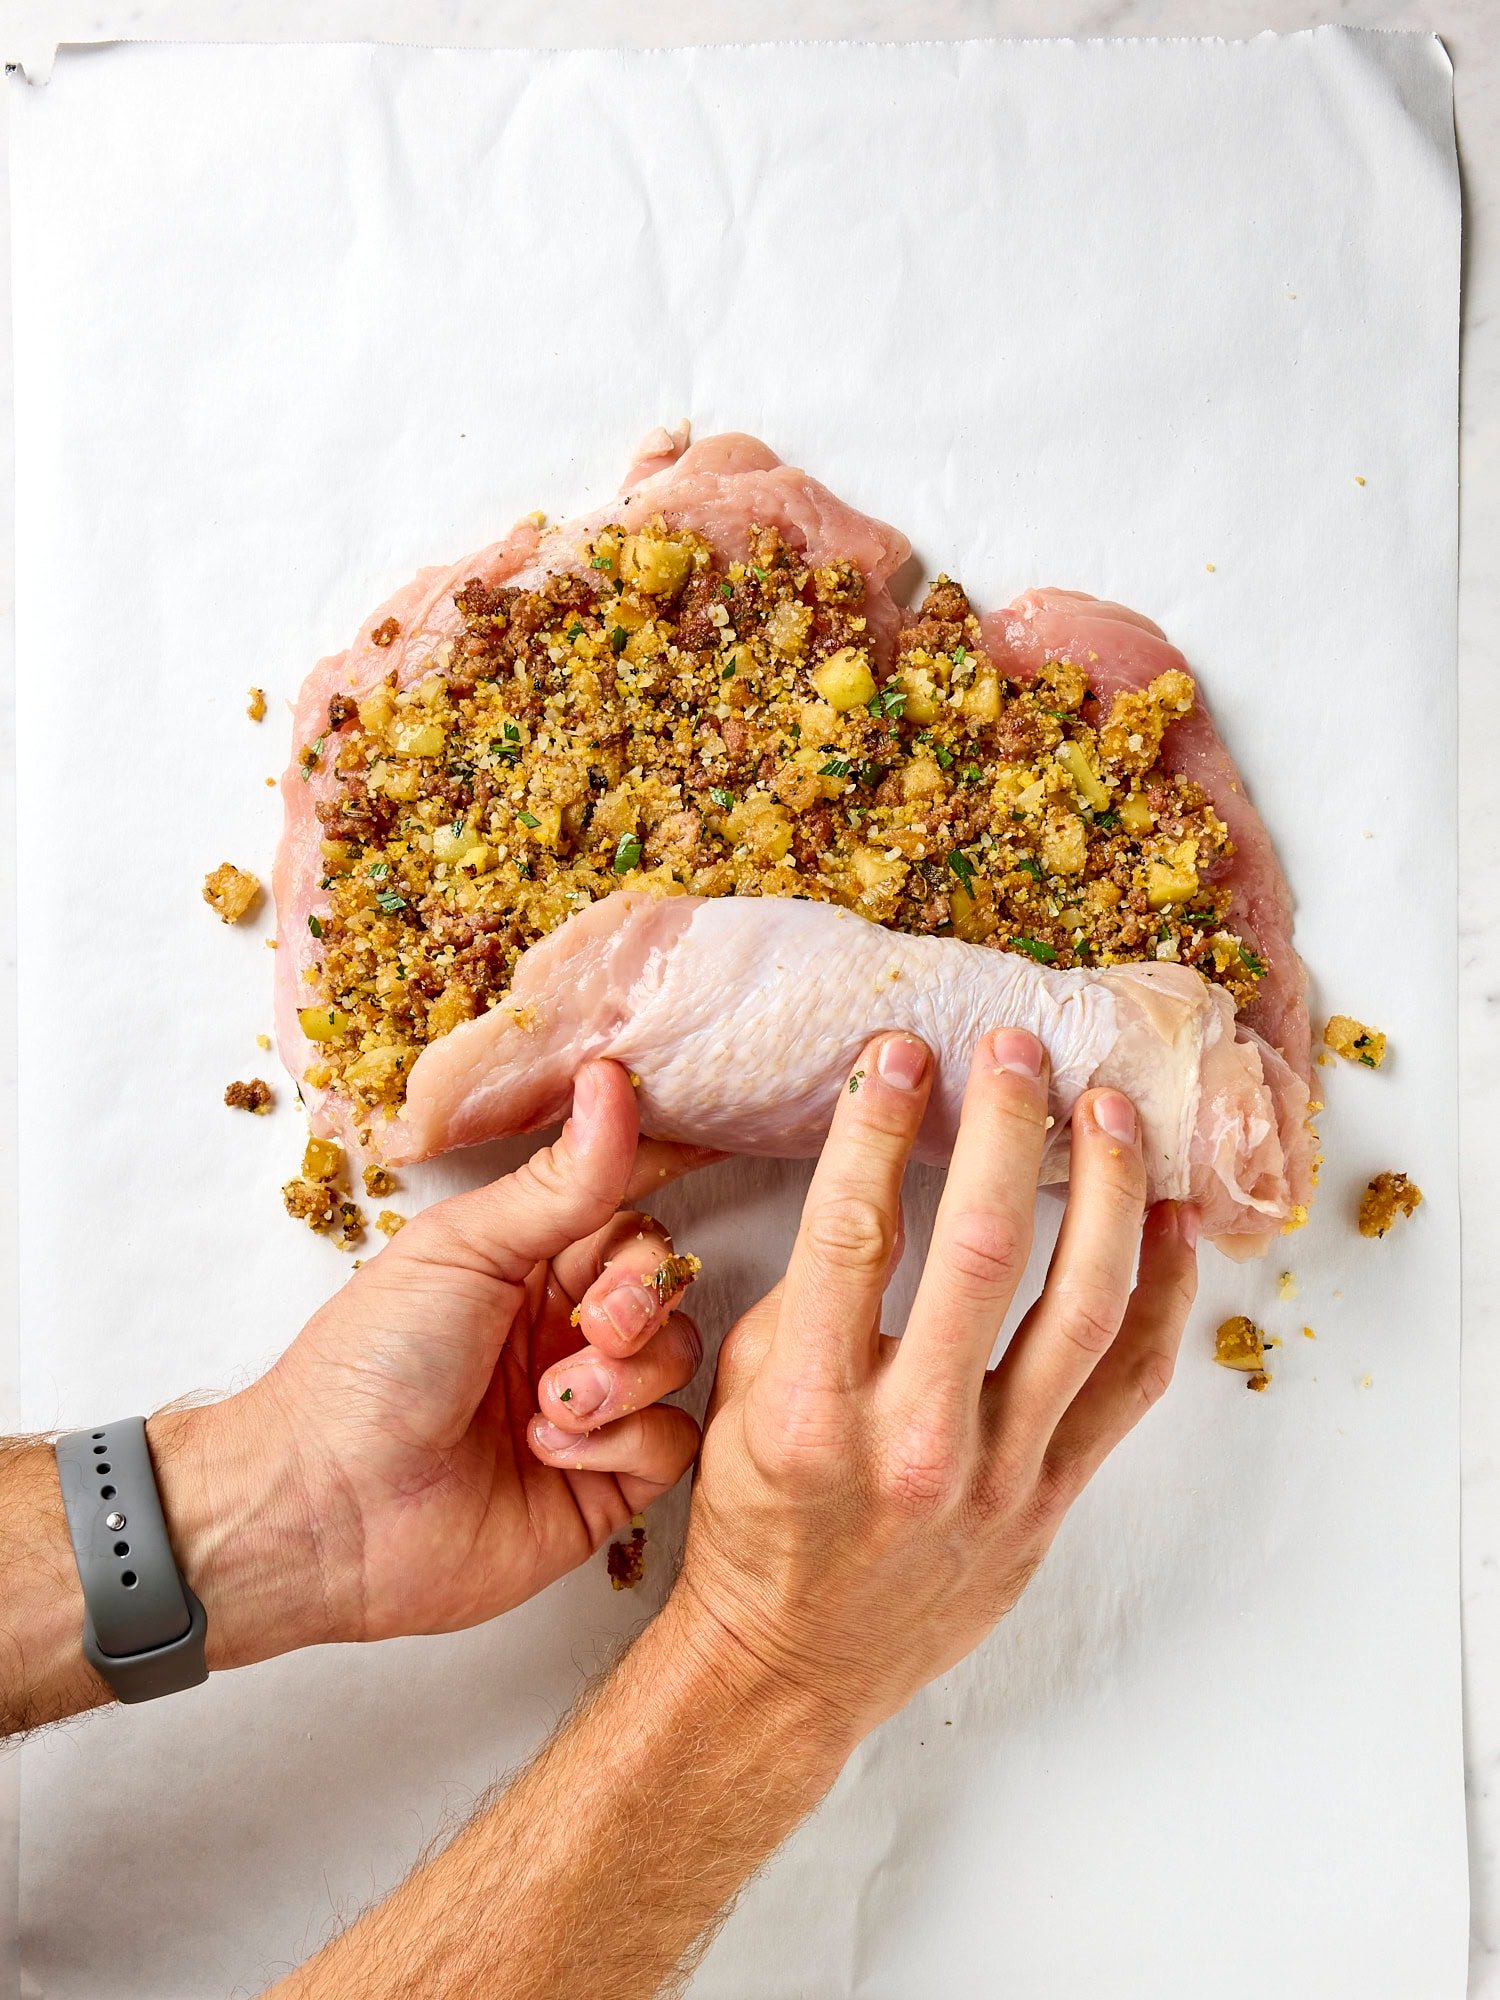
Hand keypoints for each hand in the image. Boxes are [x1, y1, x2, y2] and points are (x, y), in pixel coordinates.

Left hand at [150, 1062, 716, 1667]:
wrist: (332, 1512)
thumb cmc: (371, 1368)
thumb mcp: (463, 1250)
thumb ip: (558, 1182)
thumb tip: (608, 1081)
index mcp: (526, 1260)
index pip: (621, 1206)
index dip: (653, 1193)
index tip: (700, 1158)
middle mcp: (562, 1326)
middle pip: (662, 1279)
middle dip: (643, 1295)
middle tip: (596, 1325)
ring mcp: (588, 1404)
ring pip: (677, 1356)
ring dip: (626, 1375)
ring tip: (554, 1406)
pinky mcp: (605, 1482)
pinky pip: (672, 1440)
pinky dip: (624, 1442)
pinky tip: (553, 1452)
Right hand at [671, 1027, 1197, 1743]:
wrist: (796, 1661)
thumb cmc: (760, 1520)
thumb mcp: (748, 1396)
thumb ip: (809, 1295)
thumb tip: (878, 1180)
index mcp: (815, 1408)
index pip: (854, 1232)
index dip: (880, 1126)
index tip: (900, 1051)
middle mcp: (916, 1439)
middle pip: (987, 1248)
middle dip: (1007, 1126)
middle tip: (1018, 1049)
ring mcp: (1000, 1473)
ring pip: (1086, 1307)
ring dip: (1107, 1191)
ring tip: (1108, 1109)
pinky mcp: (1053, 1497)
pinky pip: (1131, 1382)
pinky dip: (1163, 1292)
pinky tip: (1168, 1219)